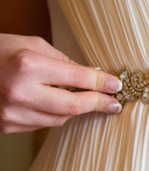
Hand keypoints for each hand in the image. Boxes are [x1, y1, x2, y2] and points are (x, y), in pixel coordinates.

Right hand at [0, 34, 122, 133]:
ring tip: (86, 100)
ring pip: (59, 119)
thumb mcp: (32, 44)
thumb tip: (93, 76)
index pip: (78, 79)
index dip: (101, 84)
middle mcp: (20, 93)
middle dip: (97, 104)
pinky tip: (56, 104)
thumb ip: (63, 62)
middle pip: (73, 107)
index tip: (116, 86)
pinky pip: (42, 124)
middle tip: (114, 103)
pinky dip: (54, 115)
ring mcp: (12, 113)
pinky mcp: (7, 126)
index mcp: (28, 66)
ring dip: (75, 110)